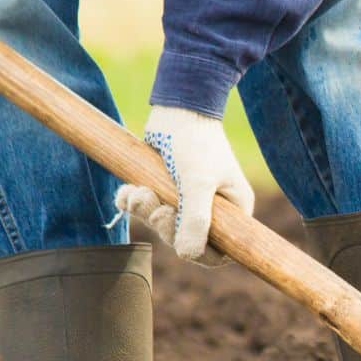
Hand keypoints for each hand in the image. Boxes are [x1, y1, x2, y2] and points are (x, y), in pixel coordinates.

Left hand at [115, 105, 255, 266]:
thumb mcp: (197, 182)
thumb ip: (195, 219)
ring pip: (162, 224)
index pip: (220, 251)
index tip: (177, 233)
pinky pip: (147, 209)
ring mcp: (187, 199)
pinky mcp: (165, 188)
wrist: (176, 106)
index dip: (197, 250)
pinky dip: (133, 202)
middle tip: (153, 203)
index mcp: (233, 210)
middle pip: (185, 239)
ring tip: (137, 191)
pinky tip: (127, 190)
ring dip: (144, 211)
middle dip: (163, 225)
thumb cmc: (195, 141)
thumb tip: (189, 255)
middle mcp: (213, 208)